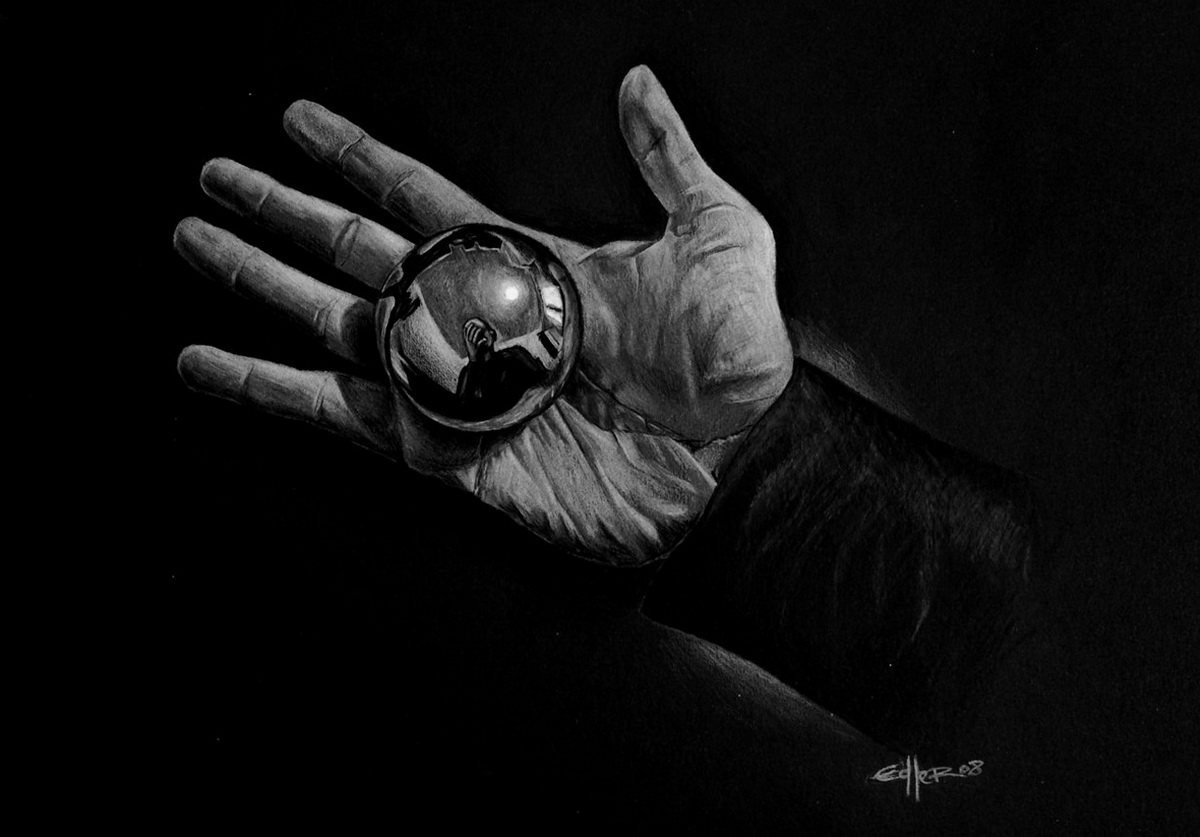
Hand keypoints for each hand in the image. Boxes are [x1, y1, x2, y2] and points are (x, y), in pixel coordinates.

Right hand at [176, 66, 791, 564]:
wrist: (737, 464)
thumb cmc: (737, 357)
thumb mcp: (717, 232)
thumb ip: (668, 159)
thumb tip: (639, 83)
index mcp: (524, 262)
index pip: (417, 195)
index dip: (356, 156)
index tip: (298, 120)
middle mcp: (474, 318)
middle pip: (353, 252)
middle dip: (282, 214)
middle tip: (214, 180)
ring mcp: (452, 384)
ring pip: (332, 324)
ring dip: (257, 284)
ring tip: (195, 243)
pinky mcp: (442, 449)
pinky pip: (340, 414)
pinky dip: (268, 389)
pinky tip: (210, 364)